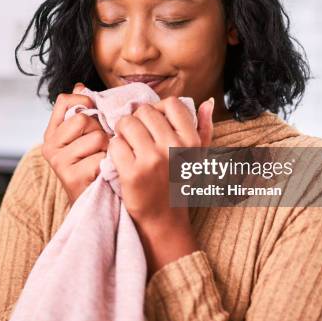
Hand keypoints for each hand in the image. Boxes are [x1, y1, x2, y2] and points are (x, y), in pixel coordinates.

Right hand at [41, 83, 108, 202]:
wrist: (92, 204)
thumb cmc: (91, 166)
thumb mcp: (85, 138)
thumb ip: (82, 113)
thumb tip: (81, 85)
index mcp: (52, 133)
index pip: (64, 100)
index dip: (84, 101)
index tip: (94, 111)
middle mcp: (50, 146)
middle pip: (84, 119)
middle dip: (100, 131)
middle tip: (100, 147)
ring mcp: (59, 162)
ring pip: (96, 137)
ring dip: (107, 149)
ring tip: (102, 161)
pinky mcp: (71, 177)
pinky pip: (101, 157)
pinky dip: (107, 165)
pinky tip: (102, 173)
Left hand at [109, 96, 214, 274]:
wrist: (164, 220)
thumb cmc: (179, 185)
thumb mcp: (198, 157)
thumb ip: (204, 128)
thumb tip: (208, 101)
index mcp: (191, 141)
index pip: (170, 104)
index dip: (157, 111)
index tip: (153, 125)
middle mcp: (173, 148)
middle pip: (143, 112)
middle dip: (136, 121)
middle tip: (135, 137)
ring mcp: (152, 160)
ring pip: (126, 124)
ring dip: (122, 133)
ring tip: (127, 146)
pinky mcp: (132, 172)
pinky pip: (115, 144)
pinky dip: (114, 150)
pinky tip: (121, 160)